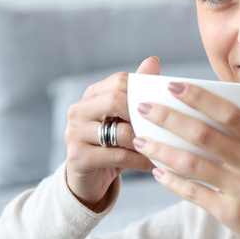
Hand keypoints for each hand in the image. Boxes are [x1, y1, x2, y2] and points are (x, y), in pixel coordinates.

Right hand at [64, 56, 158, 210]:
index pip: (120, 81)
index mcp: (92, 95)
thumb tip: (153, 60)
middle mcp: (78, 110)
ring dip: (146, 141)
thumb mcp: (126, 117)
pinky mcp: (77, 158)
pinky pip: (117, 156)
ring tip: (165, 148)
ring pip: (120, 131)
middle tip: (165, 127)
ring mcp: (74, 133)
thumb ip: (138, 90)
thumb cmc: (115, 143)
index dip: (143, 92)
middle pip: (116, 101)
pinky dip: (140, 160)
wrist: (91, 179)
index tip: (163, 106)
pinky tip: (154, 164)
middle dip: (144, 115)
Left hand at [133, 82, 239, 238]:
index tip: (174, 85)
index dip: (200, 97)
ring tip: (141, 139)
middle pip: (205, 134)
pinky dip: (173, 182)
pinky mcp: (232, 214)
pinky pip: (194, 193)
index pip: (230, 113)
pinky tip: (157, 172)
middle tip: (144, 108)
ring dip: (162, 149)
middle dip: (170, 118)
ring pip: (193, 163)